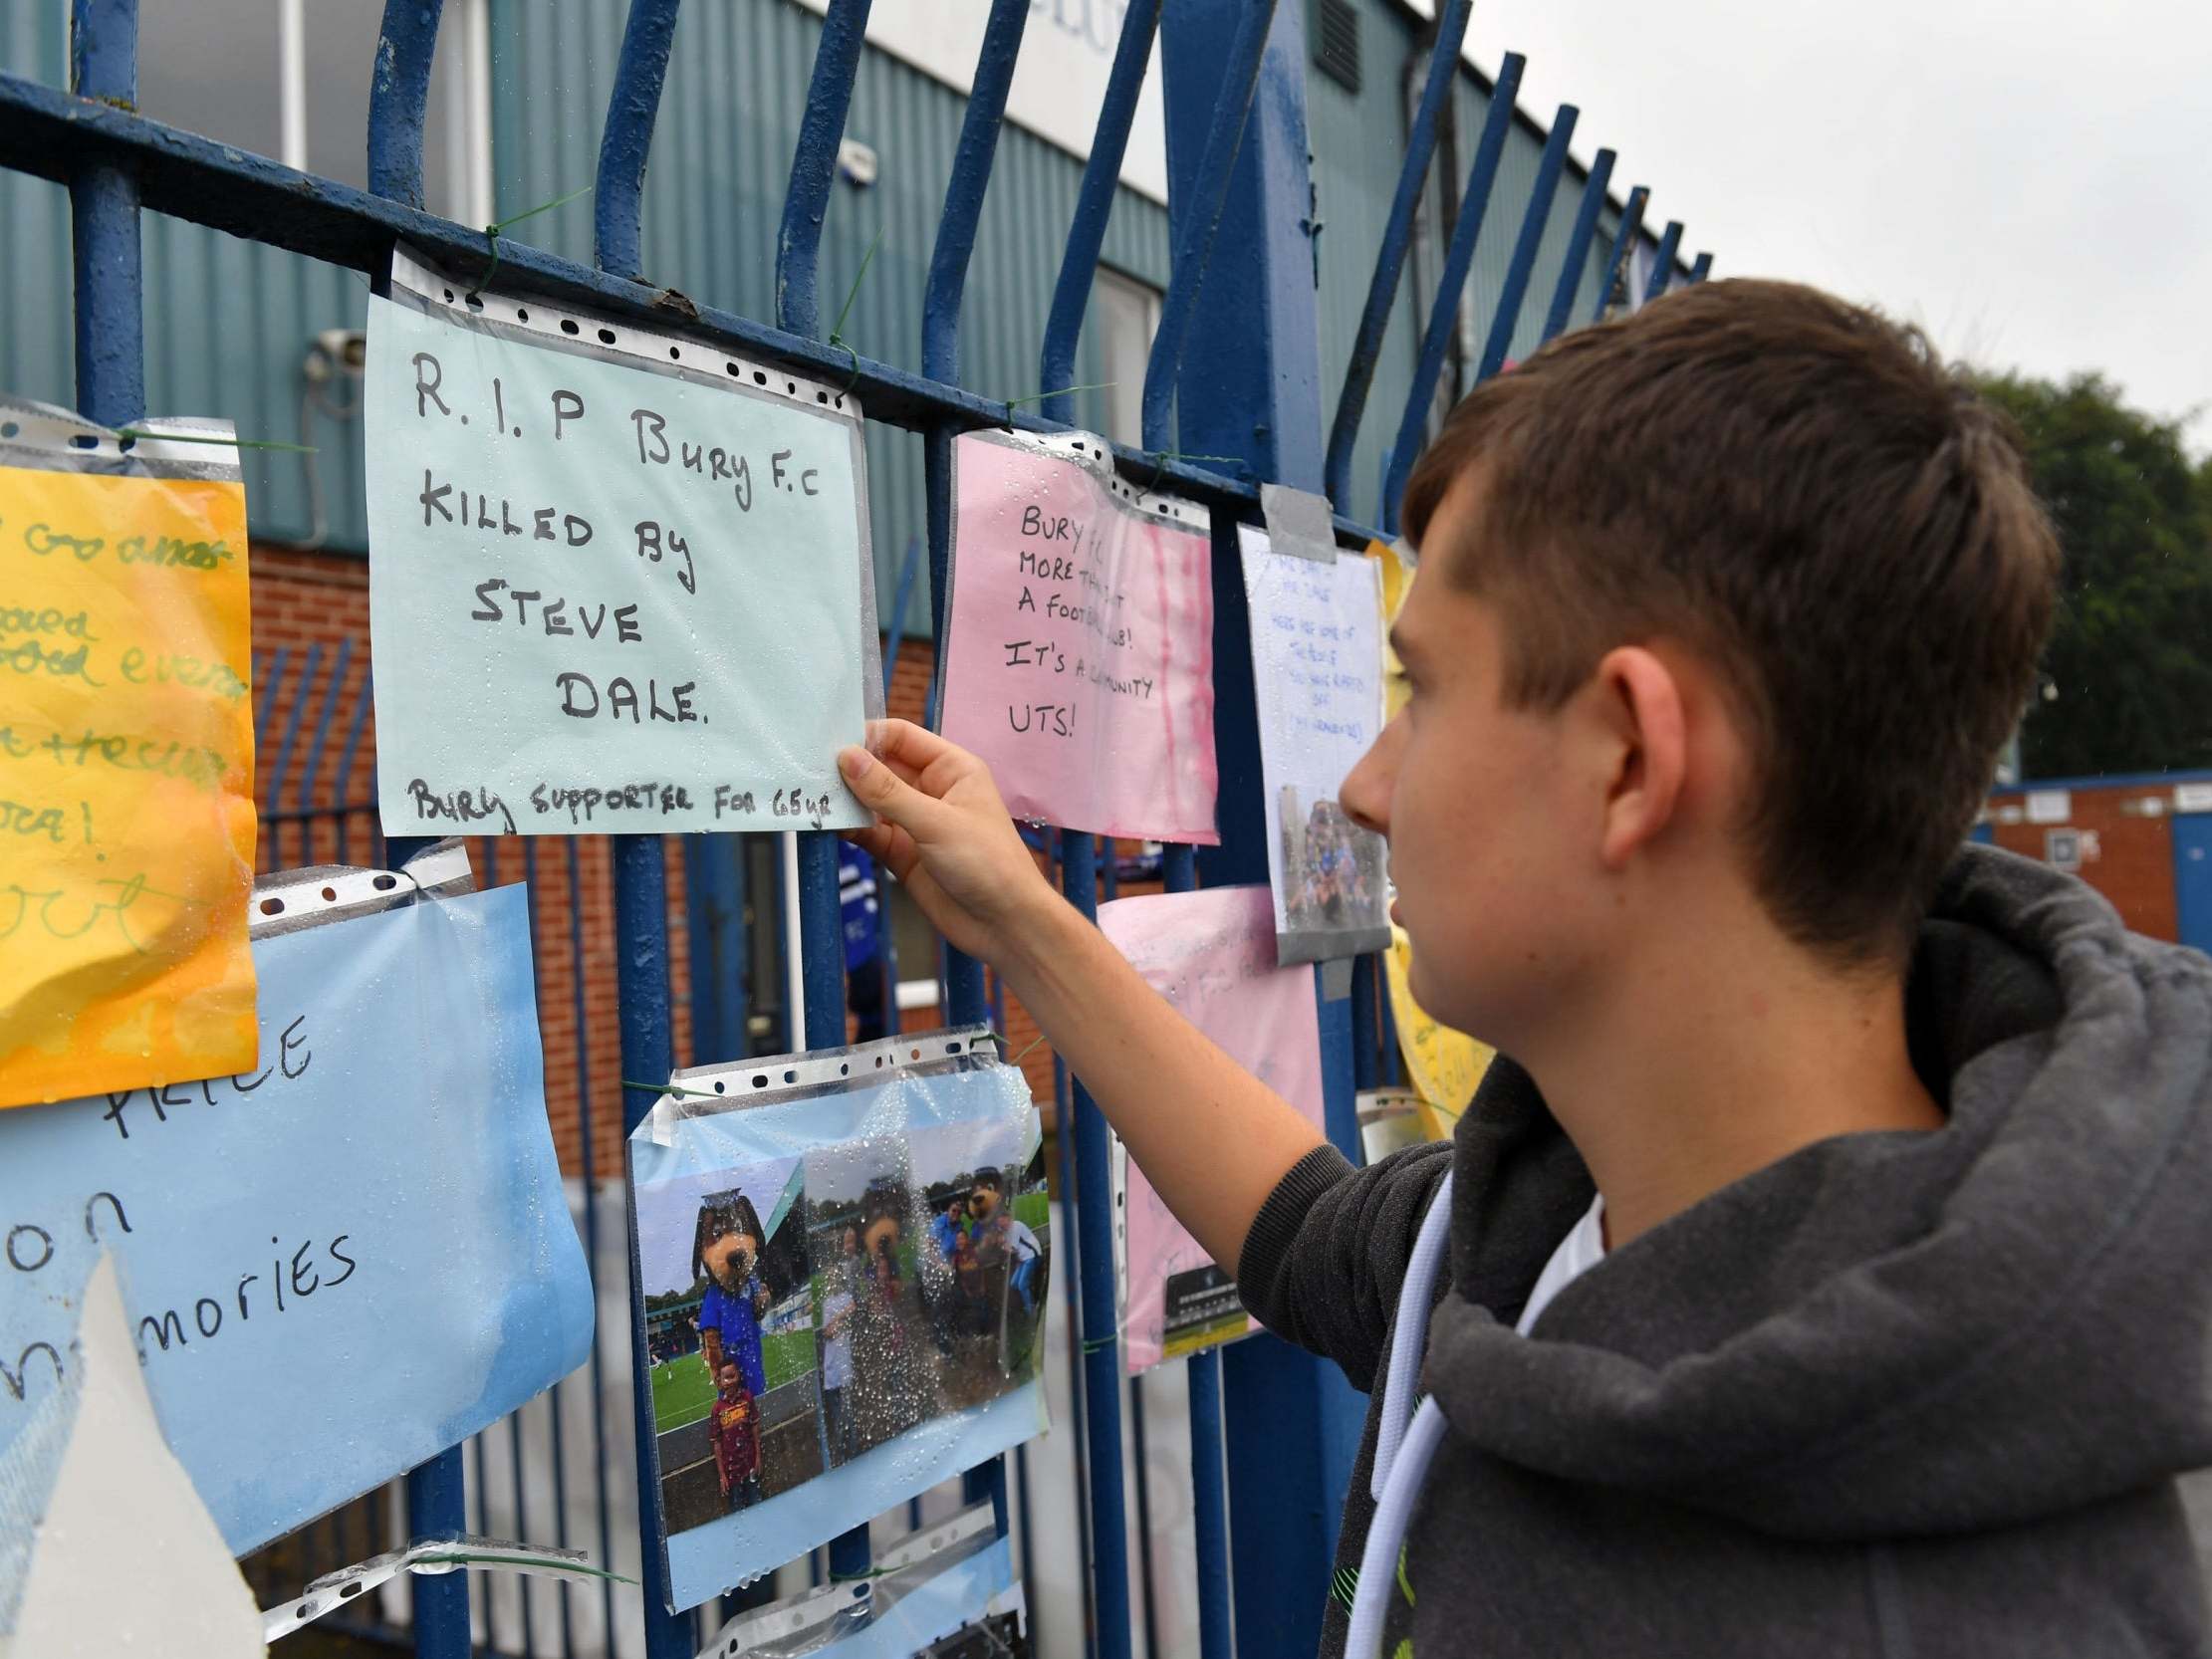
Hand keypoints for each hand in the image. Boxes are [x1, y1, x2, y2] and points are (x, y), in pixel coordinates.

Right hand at [838, 721, 1063, 967]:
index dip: (868, 737)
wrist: (1005, 925)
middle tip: (812, 771)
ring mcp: (915, 822)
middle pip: (881, 767)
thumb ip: (888, 792)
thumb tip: (848, 758)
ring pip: (871, 801)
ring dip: (846, 801)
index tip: (832, 744)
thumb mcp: (936, 822)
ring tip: (814, 798)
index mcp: (951, 769)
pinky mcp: (902, 853)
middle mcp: (931, 790)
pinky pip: (869, 833)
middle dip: (850, 770)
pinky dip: (850, 830)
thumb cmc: (989, 864)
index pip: (901, 737)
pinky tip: (830, 827)